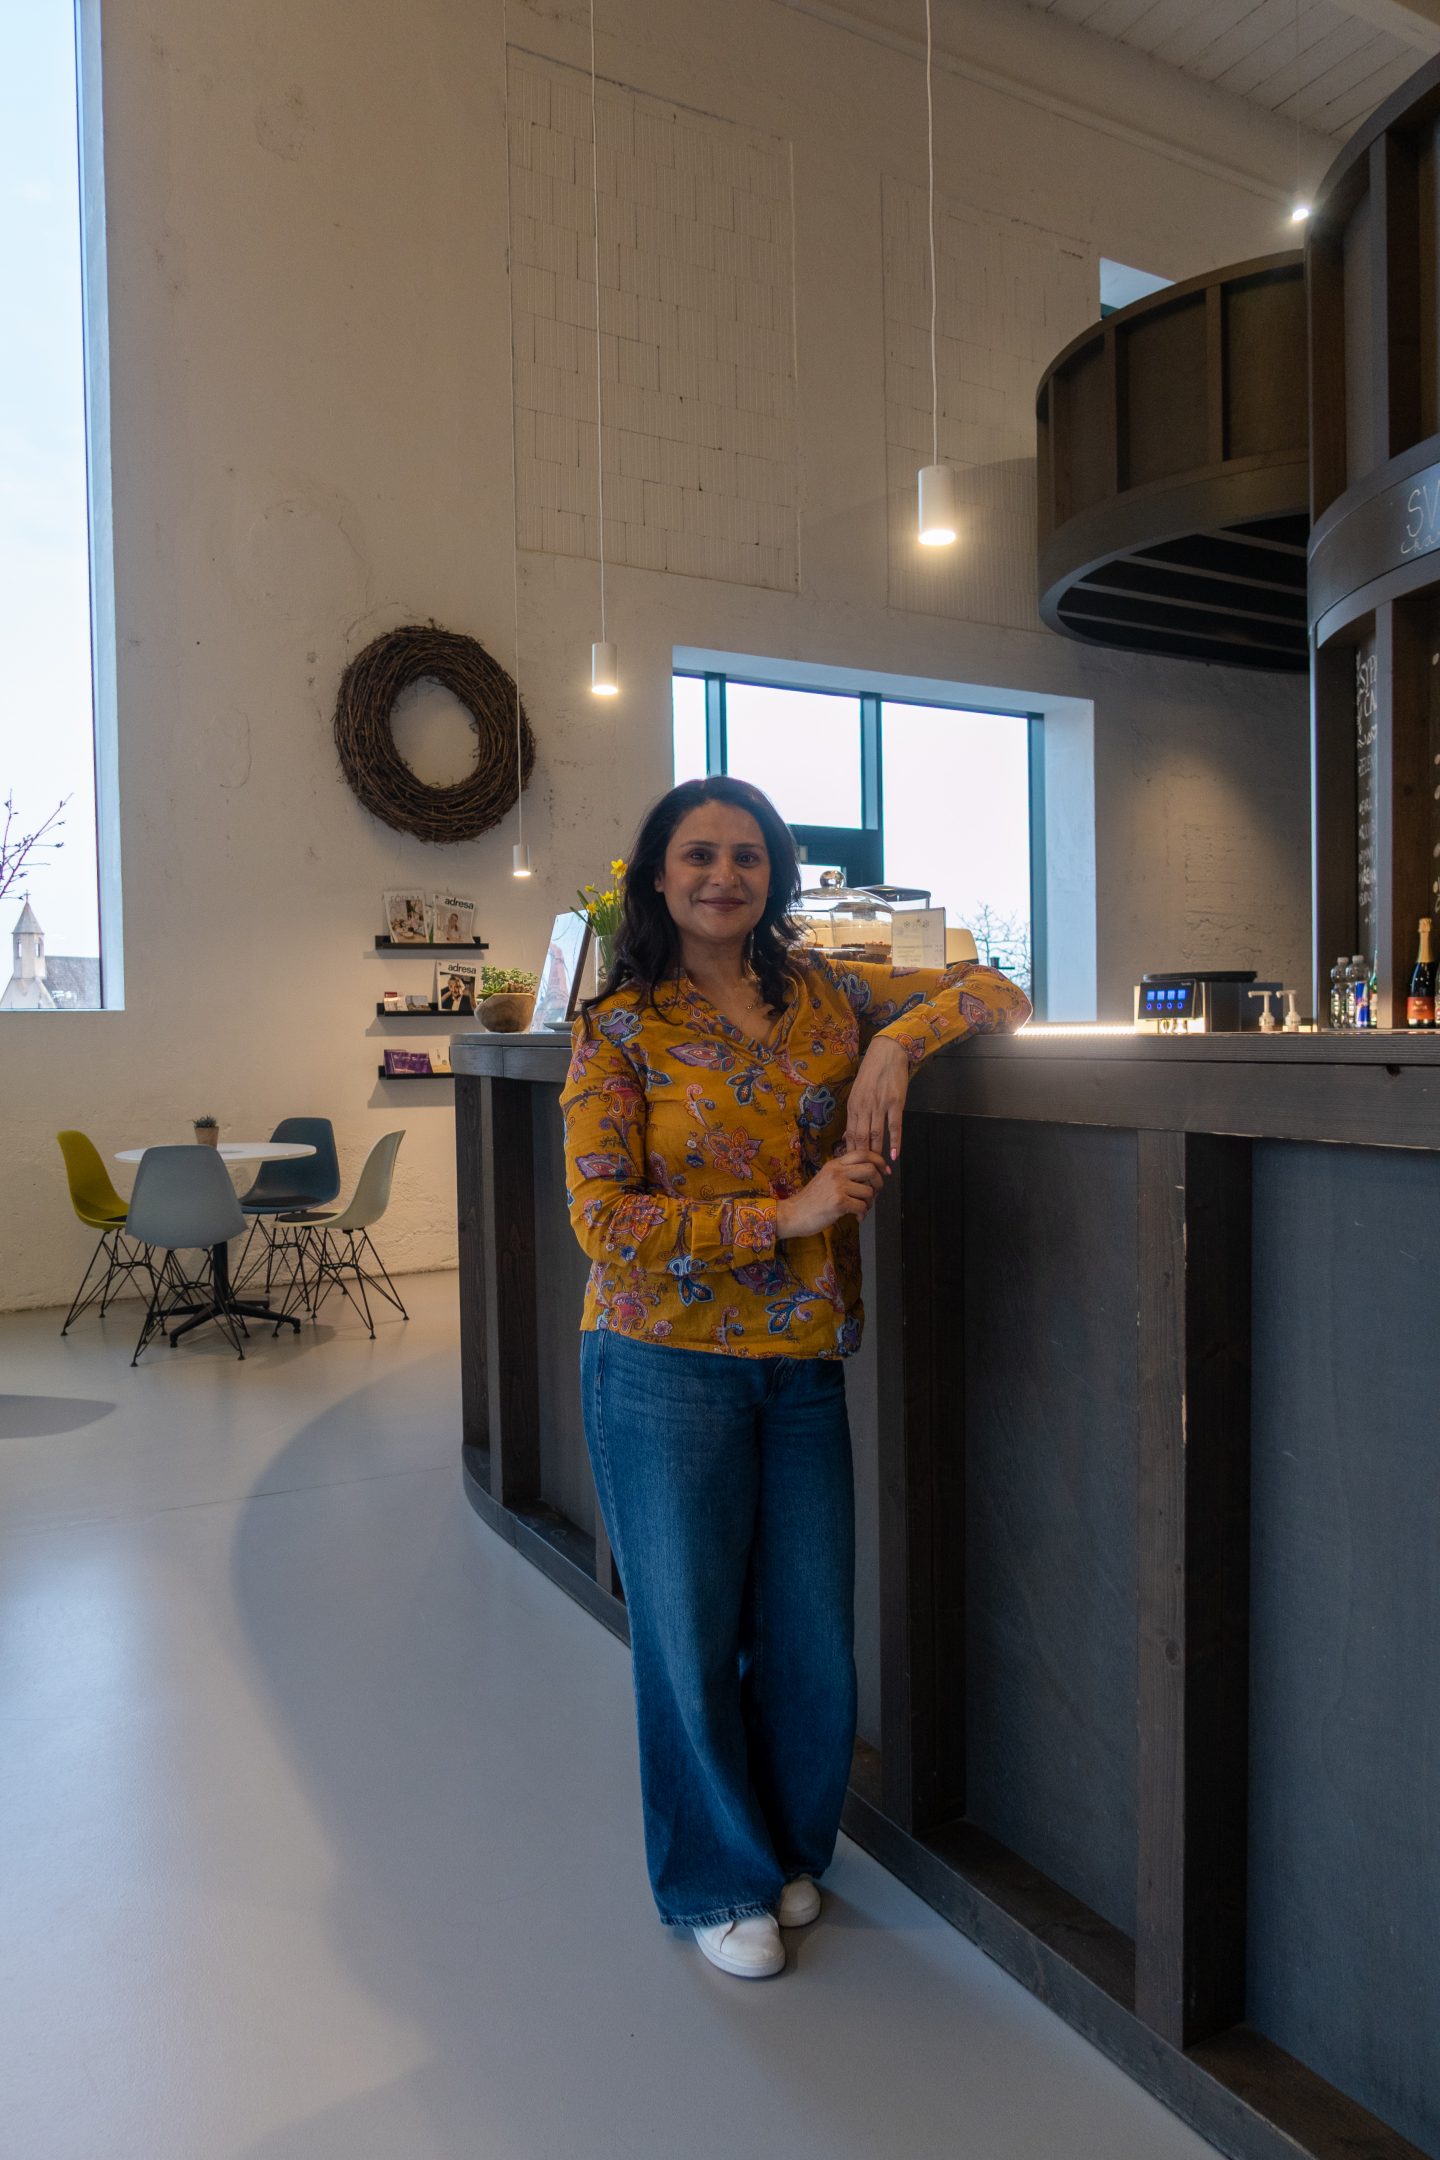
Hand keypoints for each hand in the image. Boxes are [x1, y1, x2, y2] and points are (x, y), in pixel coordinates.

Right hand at [776, 1148, 887, 1238]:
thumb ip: (844, 1173)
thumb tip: (870, 1174)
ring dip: (870, 1203)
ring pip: (869, 1191)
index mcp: (834, 1164)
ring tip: (861, 1208)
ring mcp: (838, 1186)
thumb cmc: (810, 1200)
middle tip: (875, 1192)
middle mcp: (837, 1172)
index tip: (885, 1170)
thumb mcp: (826, 1178)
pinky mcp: (839, 1202)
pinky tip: (857, 1217)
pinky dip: (863, 1214)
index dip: (879, 1160)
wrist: (793, 1214)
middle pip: (871, 1169)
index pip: (863, 1153)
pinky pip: (862, 1206)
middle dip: (879, 1182)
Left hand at [845, 1036, 909, 1160]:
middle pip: (861, 1139)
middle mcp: (863, 1107)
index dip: (852, 1154)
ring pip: (876, 1135)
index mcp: (853, 1107)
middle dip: (864, 1160)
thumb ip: (854, 1117)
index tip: (854, 1170)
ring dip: (878, 1155)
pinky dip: (894, 1142)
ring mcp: (878, 1105)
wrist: (886, 1053)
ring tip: (881, 1172)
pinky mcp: (894, 1102)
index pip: (850, 1135)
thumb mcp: (858, 1094)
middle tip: (868, 1177)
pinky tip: (894, 1155)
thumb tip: (846, 1136)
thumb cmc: (872, 1074)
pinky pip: (893, 1126)